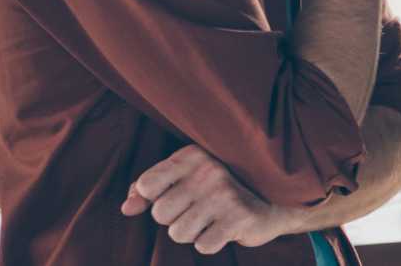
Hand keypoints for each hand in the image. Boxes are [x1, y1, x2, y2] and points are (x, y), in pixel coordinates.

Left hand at [120, 146, 295, 253]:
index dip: (154, 198)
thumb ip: (148, 190)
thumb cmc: (218, 190)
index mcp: (193, 156)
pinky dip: (211, 243)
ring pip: (178, 233)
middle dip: (175, 219)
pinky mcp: (239, 218)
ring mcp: (225, 194)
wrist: (274, 202)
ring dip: (193, 233)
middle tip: (199, 210)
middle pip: (160, 214)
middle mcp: (209, 171)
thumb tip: (127, 208)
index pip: (147, 185)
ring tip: (212, 219)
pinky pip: (202, 245)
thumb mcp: (184, 179)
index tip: (175, 194)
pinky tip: (225, 228)